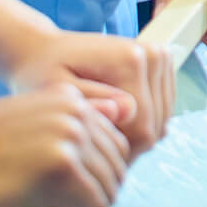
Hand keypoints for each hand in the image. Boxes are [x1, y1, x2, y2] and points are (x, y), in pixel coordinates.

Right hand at [0, 86, 131, 206]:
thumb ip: (57, 125)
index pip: (114, 140)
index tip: (65, 196)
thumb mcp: (14, 124)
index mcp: (63, 95)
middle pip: (116, 164)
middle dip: (93, 196)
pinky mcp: (58, 170)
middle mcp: (71, 109)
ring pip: (109, 189)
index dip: (94, 175)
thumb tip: (110, 130)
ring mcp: (66, 136)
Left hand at [6, 27, 174, 160]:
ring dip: (134, 134)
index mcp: (131, 60)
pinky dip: (140, 122)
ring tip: (100, 134)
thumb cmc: (44, 72)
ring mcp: (160, 58)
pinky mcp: (161, 64)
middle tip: (93, 149)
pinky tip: (112, 122)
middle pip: (155, 125)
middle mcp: (153, 54)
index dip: (119, 152)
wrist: (47, 49)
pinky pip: (161, 109)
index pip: (143, 128)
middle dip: (127, 144)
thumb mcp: (57, 91)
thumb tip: (128, 111)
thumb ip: (93, 101)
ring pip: (161, 120)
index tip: (91, 157)